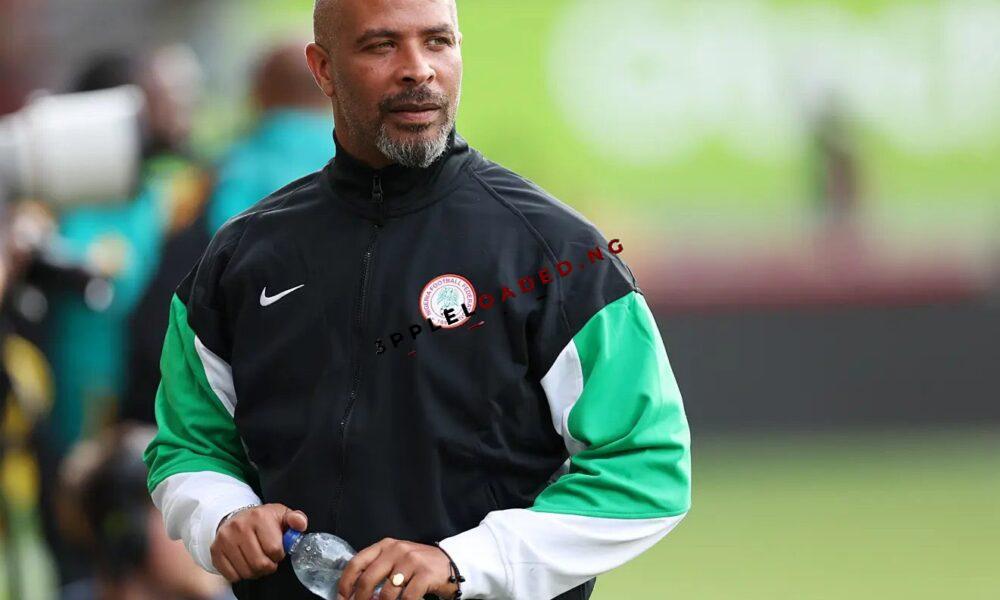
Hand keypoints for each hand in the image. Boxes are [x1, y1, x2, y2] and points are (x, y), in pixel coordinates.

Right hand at [211, 503, 307, 581]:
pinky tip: (244, 563)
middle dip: (268, 566)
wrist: (236, 518)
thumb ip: (296, 519)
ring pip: (246, 572)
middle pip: (260, 563)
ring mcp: (225, 539)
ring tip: (257, 561)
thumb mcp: (281, 515)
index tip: (277, 551)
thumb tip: (301, 524)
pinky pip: (232, 576)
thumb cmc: (263, 520)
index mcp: (259, 517)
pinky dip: (241, 574)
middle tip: (268, 561)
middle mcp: (240, 527)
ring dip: (255, 572)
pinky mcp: (215, 551)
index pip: (274, 549)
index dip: (279, 555)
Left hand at [337, 537, 457, 599]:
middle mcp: (397, 550)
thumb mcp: (396, 559)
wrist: (452, 562)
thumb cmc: (419, 565)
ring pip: (386, 593)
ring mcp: (412, 561)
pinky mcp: (425, 574)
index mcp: (385, 545)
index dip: (345, 583)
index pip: (357, 562)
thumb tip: (355, 591)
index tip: (342, 598)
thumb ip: (378, 568)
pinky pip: (407, 598)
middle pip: (367, 580)